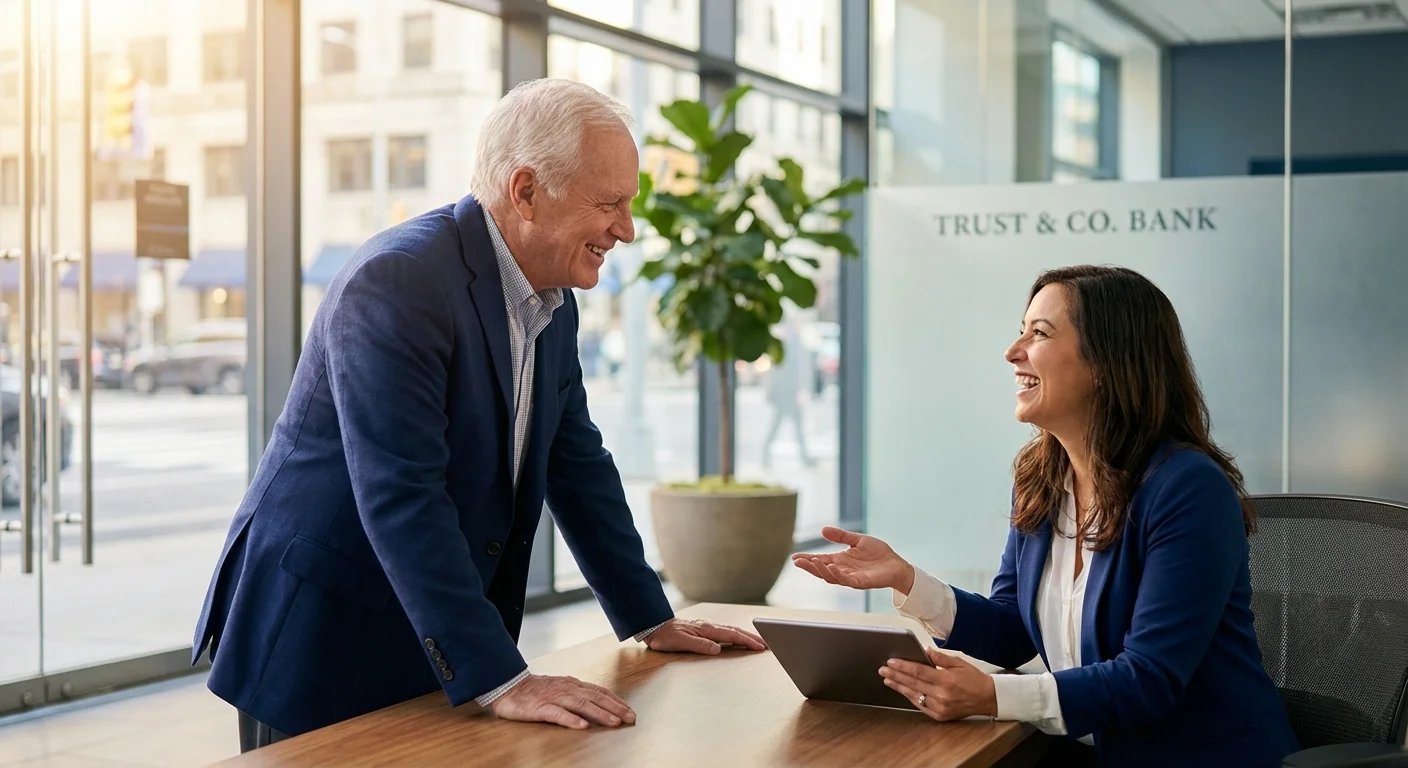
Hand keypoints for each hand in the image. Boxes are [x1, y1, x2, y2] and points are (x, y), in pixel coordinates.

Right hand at [489, 674, 635, 729]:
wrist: (508, 687)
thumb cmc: (535, 690)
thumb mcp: (560, 689)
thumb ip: (577, 694)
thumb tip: (598, 702)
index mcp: (572, 685)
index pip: (599, 691)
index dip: (616, 701)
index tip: (630, 711)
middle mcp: (567, 689)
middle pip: (595, 697)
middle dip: (615, 708)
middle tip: (630, 718)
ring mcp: (554, 697)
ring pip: (581, 705)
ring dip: (599, 713)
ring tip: (614, 722)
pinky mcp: (540, 707)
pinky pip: (558, 714)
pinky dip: (571, 720)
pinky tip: (582, 726)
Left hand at [643, 618, 768, 654]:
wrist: (654, 626)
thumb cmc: (666, 637)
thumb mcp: (681, 643)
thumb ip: (700, 646)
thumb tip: (718, 649)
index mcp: (707, 629)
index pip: (732, 635)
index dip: (747, 641)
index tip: (761, 646)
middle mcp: (709, 627)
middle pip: (735, 631)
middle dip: (752, 637)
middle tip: (768, 644)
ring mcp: (707, 628)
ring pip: (731, 631)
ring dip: (745, 636)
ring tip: (758, 642)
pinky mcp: (703, 630)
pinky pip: (724, 633)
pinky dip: (735, 636)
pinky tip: (738, 639)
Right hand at [791, 526, 915, 593]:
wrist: (896, 564)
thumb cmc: (878, 553)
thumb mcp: (857, 540)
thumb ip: (841, 536)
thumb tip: (822, 530)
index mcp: (840, 560)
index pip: (820, 560)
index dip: (808, 559)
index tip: (795, 557)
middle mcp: (843, 570)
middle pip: (822, 570)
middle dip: (809, 567)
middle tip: (798, 562)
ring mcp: (851, 577)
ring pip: (831, 577)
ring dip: (821, 570)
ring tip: (813, 562)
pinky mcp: (861, 582)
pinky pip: (847, 580)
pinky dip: (837, 574)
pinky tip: (831, 567)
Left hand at [880, 648, 997, 721]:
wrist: (989, 699)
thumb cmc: (975, 679)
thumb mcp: (960, 663)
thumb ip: (941, 658)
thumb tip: (925, 651)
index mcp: (946, 679)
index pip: (918, 671)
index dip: (903, 666)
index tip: (891, 662)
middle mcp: (942, 694)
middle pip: (913, 683)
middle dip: (895, 675)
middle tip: (883, 670)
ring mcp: (940, 707)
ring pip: (914, 695)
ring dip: (899, 687)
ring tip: (888, 680)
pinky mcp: (940, 716)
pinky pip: (921, 706)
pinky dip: (910, 697)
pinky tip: (902, 691)